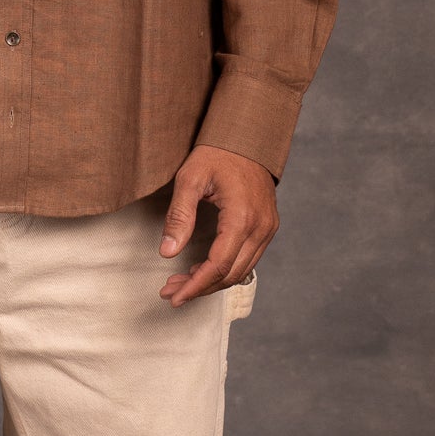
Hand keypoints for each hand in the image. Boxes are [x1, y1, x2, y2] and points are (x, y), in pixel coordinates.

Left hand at [157, 144, 276, 305]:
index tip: (173, 297)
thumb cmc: (217, 154)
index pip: (218, 265)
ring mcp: (267, 229)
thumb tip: (167, 252)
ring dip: (211, 282)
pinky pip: (248, 260)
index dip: (195, 286)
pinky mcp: (267, 228)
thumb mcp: (189, 179)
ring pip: (241, 271)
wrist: (248, 138)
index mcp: (242, 217)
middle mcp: (261, 227)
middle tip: (170, 292)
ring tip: (180, 283)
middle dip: (199, 288)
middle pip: (230, 274)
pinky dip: (225, 270)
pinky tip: (201, 270)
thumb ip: (179, 216)